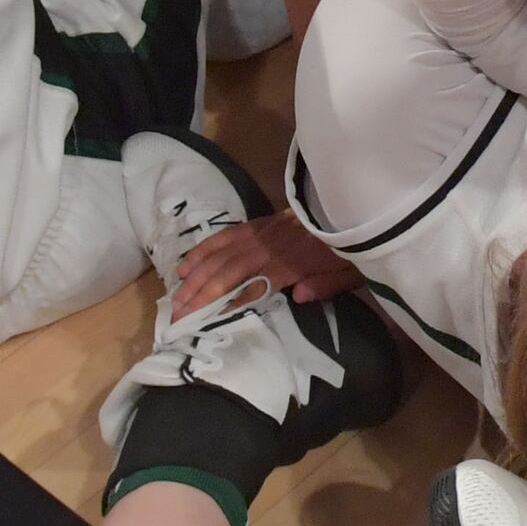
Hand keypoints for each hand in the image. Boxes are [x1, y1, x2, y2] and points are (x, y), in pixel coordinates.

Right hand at [166, 210, 357, 324]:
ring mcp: (261, 234)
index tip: (204, 320)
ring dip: (195, 276)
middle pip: (228, 273)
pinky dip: (205, 249)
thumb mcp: (350, 271)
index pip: (253, 287)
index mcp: (292, 263)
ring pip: (221, 255)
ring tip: (176, 296)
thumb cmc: (349, 246)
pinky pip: (226, 236)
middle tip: (177, 316)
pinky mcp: (258, 224)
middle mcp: (269, 248)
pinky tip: (188, 263)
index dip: (228, 304)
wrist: (349, 205)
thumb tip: (297, 297)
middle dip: (200, 295)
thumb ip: (325, 285)